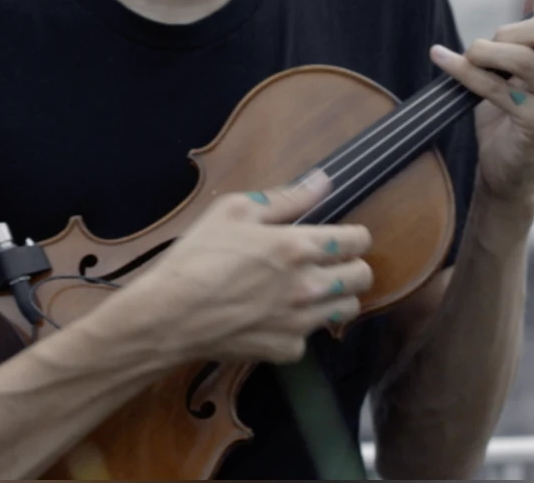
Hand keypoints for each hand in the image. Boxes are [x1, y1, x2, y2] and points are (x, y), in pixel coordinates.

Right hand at [121, 171, 372, 365]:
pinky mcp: (287, 349)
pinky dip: (300, 326)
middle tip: (331, 262)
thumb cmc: (197, 257)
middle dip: (353, 265)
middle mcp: (309, 286)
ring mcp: (301, 322)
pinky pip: (310, 337)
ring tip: (311, 289)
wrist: (170, 315)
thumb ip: (285, 198)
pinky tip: (277, 316)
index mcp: (298, 246)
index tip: (346, 236)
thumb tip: (322, 182)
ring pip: (347, 309)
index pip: (357, 240)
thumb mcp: (233, 211)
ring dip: (337, 296)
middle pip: (363, 277)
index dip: (356, 235)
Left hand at [428, 0, 533, 209]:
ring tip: (469, 58)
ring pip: (520, 56)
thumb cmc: (516, 107)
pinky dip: (462, 70)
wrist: (508, 166)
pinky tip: (443, 59)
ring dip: (482, 51)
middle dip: (508, 29)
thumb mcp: (526, 58)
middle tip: (490, 47)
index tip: (532, 10)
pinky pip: (494, 85)